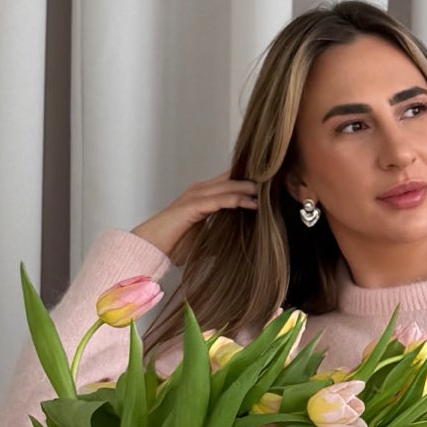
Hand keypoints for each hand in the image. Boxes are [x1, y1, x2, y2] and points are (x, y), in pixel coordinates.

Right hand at [133, 171, 260, 262]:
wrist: (150, 247)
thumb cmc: (174, 243)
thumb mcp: (206, 236)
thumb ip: (222, 232)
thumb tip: (242, 241)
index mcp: (203, 196)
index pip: (229, 182)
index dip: (248, 181)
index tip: (270, 185)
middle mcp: (199, 191)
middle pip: (230, 179)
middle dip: (251, 180)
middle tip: (275, 182)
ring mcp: (194, 197)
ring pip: (226, 187)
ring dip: (247, 188)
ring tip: (267, 191)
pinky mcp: (191, 207)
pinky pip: (217, 200)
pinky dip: (234, 200)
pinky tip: (249, 203)